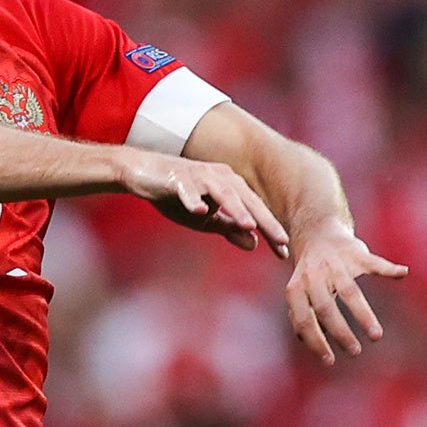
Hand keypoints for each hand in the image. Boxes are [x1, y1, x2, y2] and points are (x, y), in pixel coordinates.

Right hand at [118, 150, 289, 257]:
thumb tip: (255, 244)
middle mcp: (219, 176)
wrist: (141, 173)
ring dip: (236, 208)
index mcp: (229, 185)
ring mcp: (197, 175)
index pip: (255, 210)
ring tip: (249, 225)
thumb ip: (229, 228)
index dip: (270, 229)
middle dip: (264, 220)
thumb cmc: (177, 195)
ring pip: (221, 192)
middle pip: (246, 199)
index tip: (285, 252)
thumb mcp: (205, 218)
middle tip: (281, 240)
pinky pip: (186, 189)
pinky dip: (194, 199)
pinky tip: (200, 211)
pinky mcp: (175, 177)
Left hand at [285, 217, 407, 364]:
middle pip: (325, 307)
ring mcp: (335, 263)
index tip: (329, 361)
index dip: (315, 341)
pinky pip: (373, 262)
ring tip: (376, 336)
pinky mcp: (354, 252)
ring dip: (363, 315)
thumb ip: (300, 313)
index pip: (303, 319)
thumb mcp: (299, 290)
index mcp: (296, 287)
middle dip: (339, 332)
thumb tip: (303, 339)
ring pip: (349, 291)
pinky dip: (388, 268)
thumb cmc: (310, 271)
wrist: (317, 231)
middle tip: (354, 352)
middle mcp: (313, 274)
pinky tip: (402, 273)